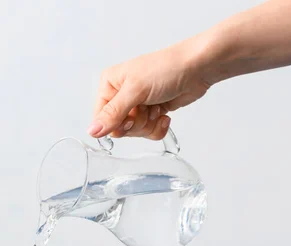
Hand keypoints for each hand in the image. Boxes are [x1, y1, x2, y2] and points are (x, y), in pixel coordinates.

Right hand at [88, 41, 211, 139]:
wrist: (199, 67)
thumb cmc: (167, 68)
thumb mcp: (135, 90)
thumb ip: (113, 113)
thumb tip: (92, 131)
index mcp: (110, 84)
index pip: (101, 117)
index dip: (116, 123)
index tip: (130, 116)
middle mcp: (121, 95)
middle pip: (118, 127)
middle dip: (136, 123)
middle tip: (146, 108)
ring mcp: (137, 105)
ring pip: (134, 132)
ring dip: (148, 123)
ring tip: (157, 106)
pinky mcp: (152, 113)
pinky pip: (147, 132)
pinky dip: (157, 127)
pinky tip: (164, 114)